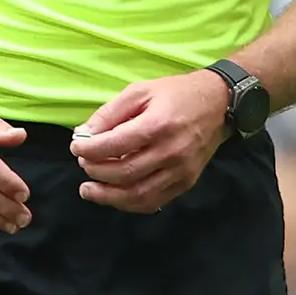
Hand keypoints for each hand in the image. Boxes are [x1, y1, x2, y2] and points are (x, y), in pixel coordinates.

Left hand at [71, 69, 230, 212]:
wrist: (219, 103)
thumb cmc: (176, 93)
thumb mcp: (140, 91)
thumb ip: (109, 113)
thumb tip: (83, 135)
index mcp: (159, 124)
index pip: (115, 145)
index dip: (90, 150)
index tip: (77, 147)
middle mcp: (172, 151)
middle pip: (124, 172)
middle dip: (96, 171)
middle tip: (83, 165)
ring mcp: (181, 170)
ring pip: (138, 194)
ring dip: (107, 196)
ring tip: (88, 190)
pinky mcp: (187, 182)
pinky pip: (154, 201)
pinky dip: (129, 203)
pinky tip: (114, 196)